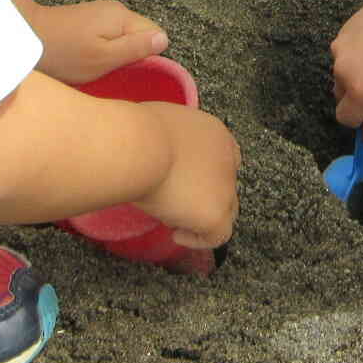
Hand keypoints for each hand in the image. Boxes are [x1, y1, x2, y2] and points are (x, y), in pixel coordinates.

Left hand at [32, 0, 169, 85]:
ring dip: (115, 54)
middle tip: (110, 71)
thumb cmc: (63, 54)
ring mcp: (100, 13)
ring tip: (96, 66)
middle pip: (140, 34)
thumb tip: (164, 39)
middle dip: (131, 55)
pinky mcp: (87, 19)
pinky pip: (108, 36)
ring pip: (123, 36)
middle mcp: (115, 10)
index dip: (148, 55)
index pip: (155, 34)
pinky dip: (102, 50)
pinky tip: (87, 59)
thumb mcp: (103, 59)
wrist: (23, 39)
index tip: (129, 70)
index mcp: (122, 17)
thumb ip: (135, 49)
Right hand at [131, 104, 239, 248]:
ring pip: (226, 210)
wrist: (138, 147)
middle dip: (204, 196)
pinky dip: (198, 238)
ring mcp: (225, 188)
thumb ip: (165, 136)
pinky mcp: (215, 214)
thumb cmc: (135, 130)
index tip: (183, 182)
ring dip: (201, 216)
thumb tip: (150, 145)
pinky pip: (217, 235)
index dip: (206, 173)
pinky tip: (176, 235)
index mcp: (215, 134)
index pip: (224, 157)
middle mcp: (228, 160)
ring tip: (171, 217)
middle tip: (175, 202)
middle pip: (226, 185)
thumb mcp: (155, 124)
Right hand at [331, 0, 362, 143]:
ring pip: (342, 76)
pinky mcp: (341, 34)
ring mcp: (339, 50)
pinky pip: (344, 55)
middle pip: (342, 98)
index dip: (362, 119)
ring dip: (357, 75)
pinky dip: (356, 56)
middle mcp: (343, 72)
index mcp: (362, 91)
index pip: (346, 119)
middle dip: (359, 97)